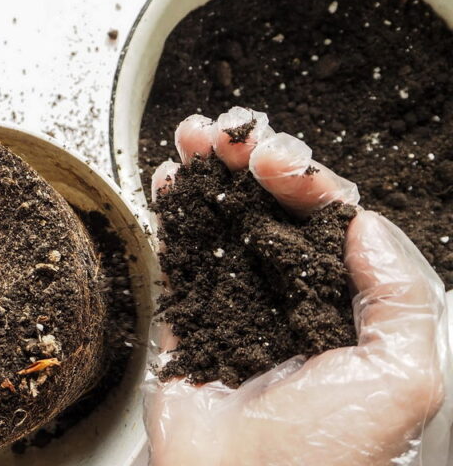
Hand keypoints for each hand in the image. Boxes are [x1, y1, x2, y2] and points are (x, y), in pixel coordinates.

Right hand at [146, 108, 449, 465]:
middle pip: (273, 203)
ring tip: (194, 137)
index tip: (279, 164)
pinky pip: (180, 249)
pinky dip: (173, 208)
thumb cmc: (325, 457)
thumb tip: (367, 223)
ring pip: (225, 214)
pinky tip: (169, 177)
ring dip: (210, 169)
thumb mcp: (402, 378)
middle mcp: (291, 293)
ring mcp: (235, 299)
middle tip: (231, 139)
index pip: (332, 216)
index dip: (307, 177)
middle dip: (252, 157)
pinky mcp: (187, 313)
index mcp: (347, 302)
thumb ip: (401, 295)